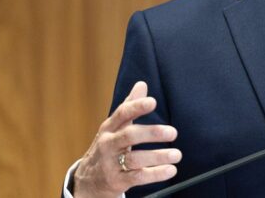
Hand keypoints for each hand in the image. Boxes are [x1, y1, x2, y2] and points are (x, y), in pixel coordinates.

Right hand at [73, 81, 181, 197]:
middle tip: (173, 132)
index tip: (152, 102)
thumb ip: (129, 107)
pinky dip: (155, 174)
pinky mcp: (116, 181)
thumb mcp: (114, 127)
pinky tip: (170, 170)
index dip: (137, 107)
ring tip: (177, 155)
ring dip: (158, 156)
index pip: (122, 114)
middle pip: (129, 136)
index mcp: (109, 128)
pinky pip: (137, 177)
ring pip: (134, 159)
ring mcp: (110, 164)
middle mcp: (108, 144)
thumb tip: (142, 84)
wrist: (87, 181)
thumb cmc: (108, 147)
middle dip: (152, 133)